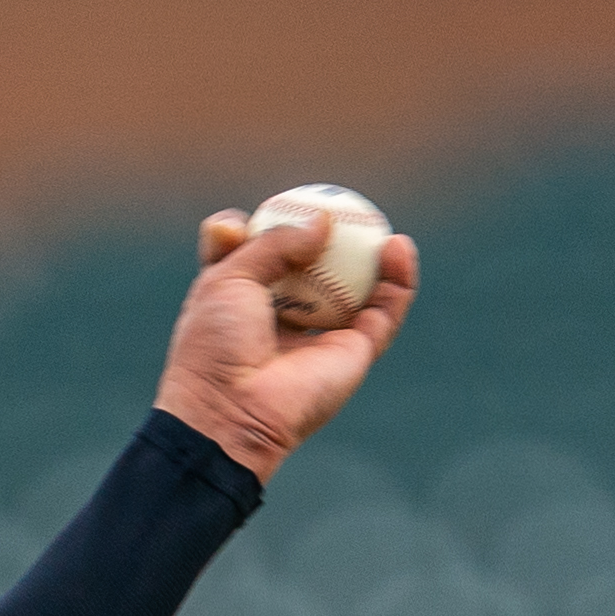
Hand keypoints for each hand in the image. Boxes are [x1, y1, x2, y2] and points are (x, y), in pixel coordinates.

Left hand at [154, 205, 418, 482]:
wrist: (231, 410)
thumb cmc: (216, 344)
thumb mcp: (227, 276)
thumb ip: (273, 243)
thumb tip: (322, 223)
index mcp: (240, 303)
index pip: (250, 261)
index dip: (250, 235)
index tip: (244, 222)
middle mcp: (282, 319)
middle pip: (311, 269)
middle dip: (325, 238)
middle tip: (336, 205)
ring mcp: (321, 336)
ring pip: (356, 287)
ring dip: (372, 254)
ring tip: (378, 223)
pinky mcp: (354, 353)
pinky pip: (384, 310)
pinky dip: (398, 281)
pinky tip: (398, 248)